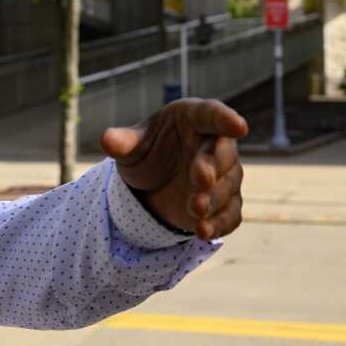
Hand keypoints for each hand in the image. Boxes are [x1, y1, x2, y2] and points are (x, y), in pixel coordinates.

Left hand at [101, 98, 247, 240]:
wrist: (154, 183)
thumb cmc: (150, 150)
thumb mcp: (132, 146)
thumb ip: (123, 142)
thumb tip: (107, 140)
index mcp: (195, 119)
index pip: (212, 114)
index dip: (225, 119)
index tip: (238, 126)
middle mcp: (215, 145)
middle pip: (222, 153)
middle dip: (212, 166)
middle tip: (199, 178)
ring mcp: (224, 176)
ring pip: (227, 186)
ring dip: (212, 198)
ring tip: (194, 209)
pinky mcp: (225, 204)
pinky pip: (229, 214)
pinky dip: (219, 224)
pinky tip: (202, 231)